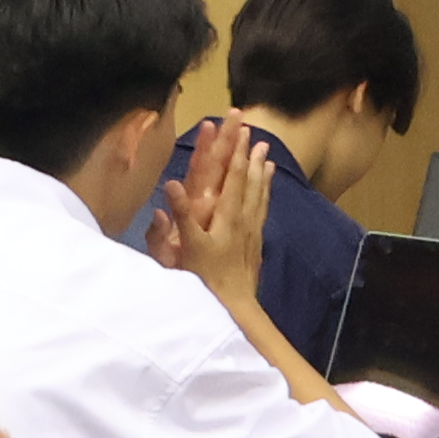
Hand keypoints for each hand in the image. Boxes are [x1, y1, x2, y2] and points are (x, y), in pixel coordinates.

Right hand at [138, 117, 268, 306]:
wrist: (233, 307)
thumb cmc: (204, 279)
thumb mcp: (186, 247)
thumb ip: (181, 215)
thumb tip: (171, 184)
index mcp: (224, 216)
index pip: (231, 176)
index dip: (235, 152)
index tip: (239, 130)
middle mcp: (241, 218)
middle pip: (248, 180)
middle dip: (250, 156)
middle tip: (255, 134)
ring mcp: (251, 230)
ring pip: (258, 193)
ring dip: (261, 172)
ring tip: (267, 155)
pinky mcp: (255, 241)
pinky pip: (262, 210)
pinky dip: (266, 193)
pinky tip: (267, 188)